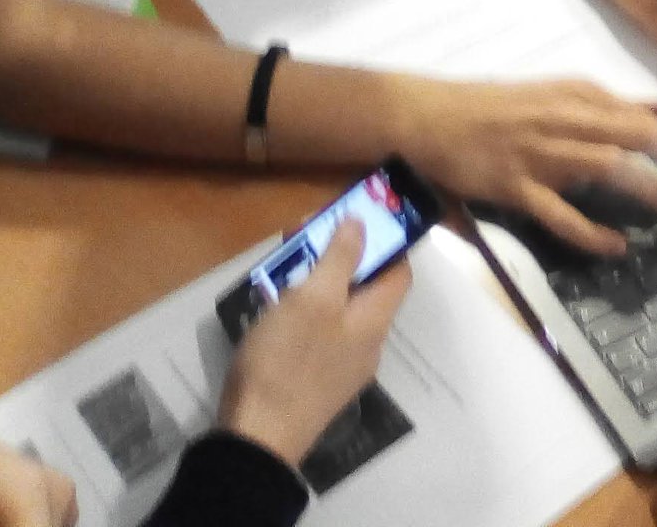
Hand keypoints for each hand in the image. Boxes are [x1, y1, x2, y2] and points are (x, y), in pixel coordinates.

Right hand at [219, 220, 409, 466]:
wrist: (257, 436)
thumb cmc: (288, 360)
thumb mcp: (313, 298)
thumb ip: (340, 258)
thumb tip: (362, 224)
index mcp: (375, 320)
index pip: (399, 271)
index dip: (383, 241)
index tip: (354, 219)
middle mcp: (367, 343)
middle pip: (365, 287)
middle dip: (338, 255)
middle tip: (304, 234)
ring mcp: (341, 364)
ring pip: (338, 308)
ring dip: (315, 279)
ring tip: (282, 262)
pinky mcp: (314, 379)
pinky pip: (318, 331)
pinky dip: (302, 309)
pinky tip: (272, 302)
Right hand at [398, 76, 656, 254]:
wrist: (430, 116)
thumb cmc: (494, 106)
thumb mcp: (555, 91)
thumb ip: (607, 103)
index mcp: (577, 96)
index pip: (640, 114)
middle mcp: (565, 120)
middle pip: (638, 135)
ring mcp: (542, 156)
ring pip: (609, 168)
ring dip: (645, 189)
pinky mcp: (517, 188)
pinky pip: (563, 215)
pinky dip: (594, 234)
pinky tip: (617, 247)